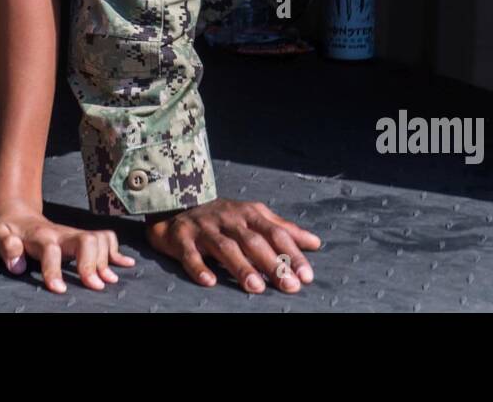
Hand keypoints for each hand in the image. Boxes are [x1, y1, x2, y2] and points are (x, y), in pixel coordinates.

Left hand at [0, 203, 134, 293]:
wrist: (14, 213)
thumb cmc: (2, 230)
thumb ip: (4, 246)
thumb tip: (17, 265)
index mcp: (38, 236)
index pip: (49, 250)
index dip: (54, 269)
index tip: (59, 290)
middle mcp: (60, 233)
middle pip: (85, 240)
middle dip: (92, 263)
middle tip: (96, 286)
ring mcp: (73, 234)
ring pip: (99, 239)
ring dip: (107, 259)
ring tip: (110, 280)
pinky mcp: (80, 237)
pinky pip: (105, 239)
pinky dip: (117, 252)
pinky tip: (126, 265)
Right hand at [145, 198, 321, 292]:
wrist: (176, 205)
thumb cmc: (223, 217)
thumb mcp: (253, 217)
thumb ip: (282, 229)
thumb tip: (315, 242)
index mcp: (248, 213)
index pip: (275, 233)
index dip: (292, 253)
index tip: (307, 276)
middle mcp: (228, 218)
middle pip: (253, 241)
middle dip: (272, 263)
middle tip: (288, 285)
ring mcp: (204, 228)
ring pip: (224, 247)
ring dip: (241, 267)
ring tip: (256, 288)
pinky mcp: (181, 238)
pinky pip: (190, 254)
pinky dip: (199, 267)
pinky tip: (209, 281)